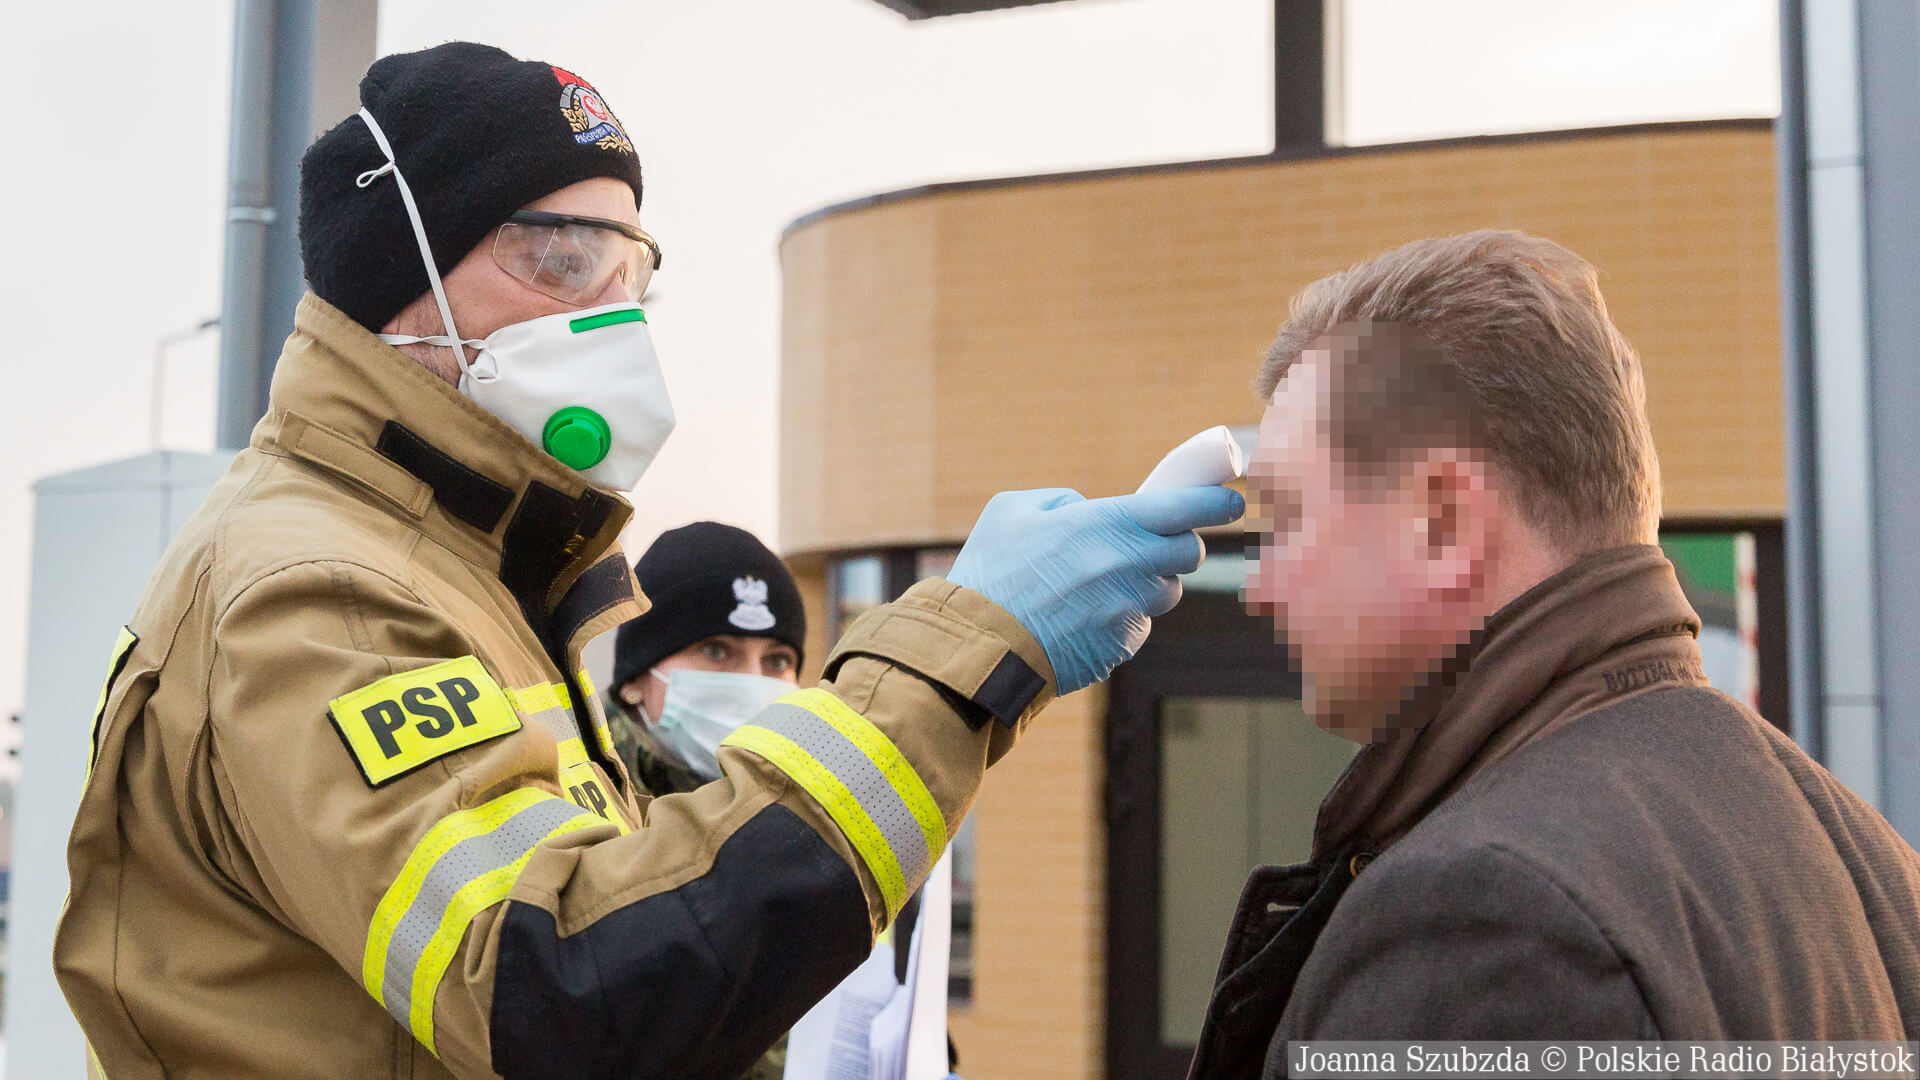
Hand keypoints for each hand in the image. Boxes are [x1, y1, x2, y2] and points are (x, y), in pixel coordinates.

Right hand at [947, 485, 1244, 694]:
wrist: (974, 646)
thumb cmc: (989, 572)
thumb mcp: (1012, 510)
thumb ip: (1061, 500)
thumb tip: (1087, 507)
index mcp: (1108, 523)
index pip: (1189, 508)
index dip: (1218, 504)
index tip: (1231, 503)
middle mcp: (1129, 566)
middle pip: (1189, 553)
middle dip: (1176, 546)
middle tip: (1150, 543)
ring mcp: (1128, 611)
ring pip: (1165, 593)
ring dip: (1146, 584)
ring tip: (1097, 585)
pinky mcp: (1121, 647)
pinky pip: (1137, 626)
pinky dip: (1120, 619)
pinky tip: (1080, 618)